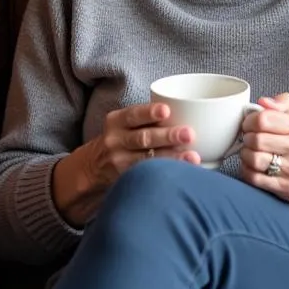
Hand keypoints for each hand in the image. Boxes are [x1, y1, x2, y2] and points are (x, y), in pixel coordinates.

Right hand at [82, 102, 200, 188]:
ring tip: (193, 157)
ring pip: (147, 159)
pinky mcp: (125, 178)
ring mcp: (119, 161)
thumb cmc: (122, 137)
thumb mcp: (124, 123)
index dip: (149, 112)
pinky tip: (181, 173)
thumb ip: (147, 118)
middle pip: (143, 138)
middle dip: (168, 136)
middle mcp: (115, 140)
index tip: (166, 110)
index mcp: (116, 121)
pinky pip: (147, 176)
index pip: (133, 114)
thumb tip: (187, 112)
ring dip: (172, 158)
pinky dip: (165, 173)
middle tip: (189, 134)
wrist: (96, 164)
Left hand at [239, 92, 288, 207]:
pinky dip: (247, 171)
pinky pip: (255, 179)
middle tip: (249, 139)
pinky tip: (253, 167)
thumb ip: (282, 103)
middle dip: (247, 138)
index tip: (249, 125)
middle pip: (256, 140)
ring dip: (245, 155)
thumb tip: (263, 102)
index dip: (249, 121)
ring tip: (251, 152)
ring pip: (254, 160)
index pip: (264, 119)